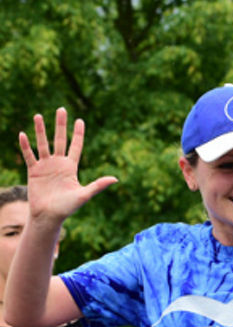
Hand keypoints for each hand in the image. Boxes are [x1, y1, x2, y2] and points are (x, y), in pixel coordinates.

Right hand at [17, 109, 116, 223]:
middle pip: (60, 140)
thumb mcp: (84, 195)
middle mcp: (58, 164)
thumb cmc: (67, 208)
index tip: (80, 120)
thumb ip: (98, 185)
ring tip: (38, 115)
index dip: (78, 134)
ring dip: (41, 130)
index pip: (76, 146)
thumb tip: (116, 179)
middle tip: (61, 109)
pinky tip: (23, 134)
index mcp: (71, 167)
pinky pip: (29, 156)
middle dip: (60, 125)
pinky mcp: (33, 172)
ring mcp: (45, 166)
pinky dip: (26, 146)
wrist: (48, 217)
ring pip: (43, 144)